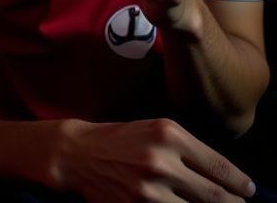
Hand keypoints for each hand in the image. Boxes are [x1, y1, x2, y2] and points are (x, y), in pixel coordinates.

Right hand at [56, 117, 254, 202]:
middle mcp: (162, 160)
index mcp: (168, 134)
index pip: (219, 167)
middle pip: (216, 196)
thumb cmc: (120, 140)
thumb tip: (225, 178)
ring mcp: (150, 189)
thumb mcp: (154, 131)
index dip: (240, 184)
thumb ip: (188, 150)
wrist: (78, 153)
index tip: (248, 191)